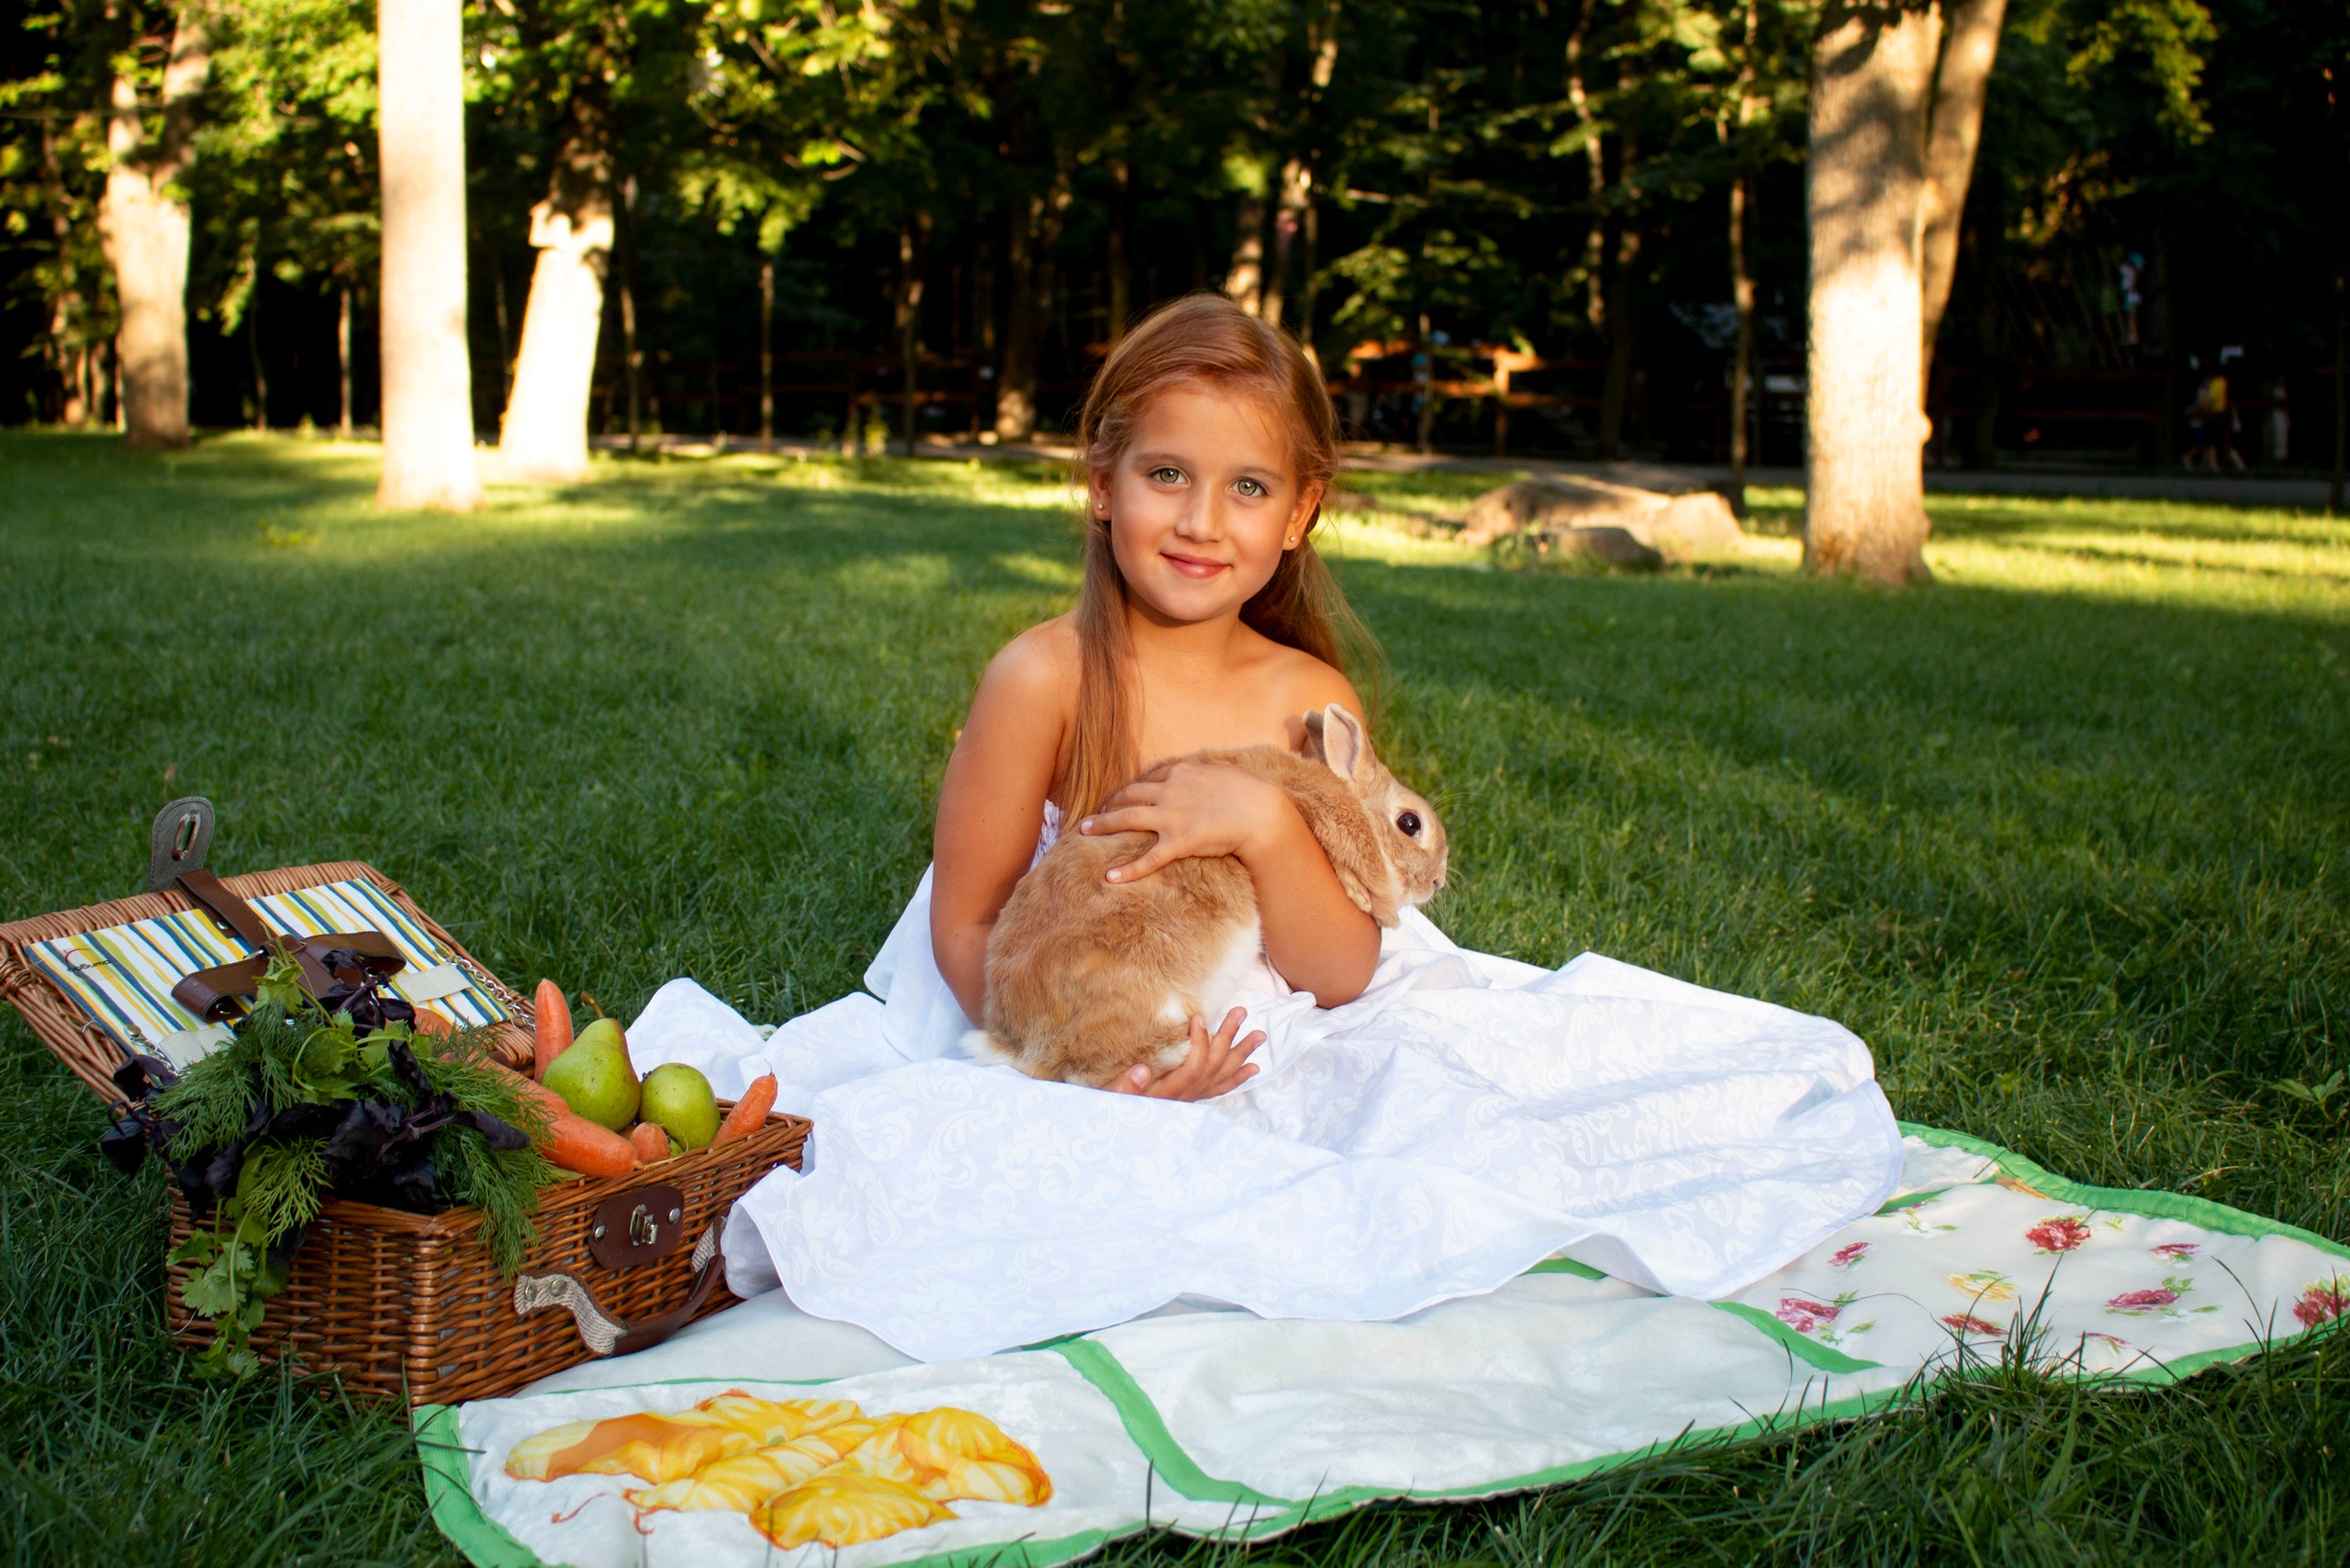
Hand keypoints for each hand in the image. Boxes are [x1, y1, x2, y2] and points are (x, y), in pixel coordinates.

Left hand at [1080, 761, 1289, 883]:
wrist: (1262, 814)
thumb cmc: (1249, 793)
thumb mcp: (1223, 773)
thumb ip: (1203, 773)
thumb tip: (1199, 771)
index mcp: (1180, 772)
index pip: (1148, 779)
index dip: (1132, 789)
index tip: (1122, 796)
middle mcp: (1170, 790)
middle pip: (1129, 795)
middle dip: (1110, 802)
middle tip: (1097, 812)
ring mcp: (1172, 816)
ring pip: (1127, 818)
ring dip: (1103, 824)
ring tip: (1084, 831)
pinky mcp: (1179, 842)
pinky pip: (1148, 858)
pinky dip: (1127, 869)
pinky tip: (1110, 877)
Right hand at [1105, 1008, 1263, 1099]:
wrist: (1123, 1136)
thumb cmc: (1115, 1109)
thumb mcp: (1113, 1098)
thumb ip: (1126, 1086)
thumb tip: (1142, 1070)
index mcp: (1166, 1094)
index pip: (1192, 1067)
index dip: (1199, 1043)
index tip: (1199, 1018)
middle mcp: (1184, 1098)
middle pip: (1212, 1067)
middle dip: (1228, 1039)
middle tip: (1241, 1013)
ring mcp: (1191, 1100)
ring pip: (1221, 1077)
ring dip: (1240, 1055)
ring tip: (1258, 1037)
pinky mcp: (1192, 1101)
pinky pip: (1219, 1090)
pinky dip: (1236, 1078)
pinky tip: (1252, 1068)